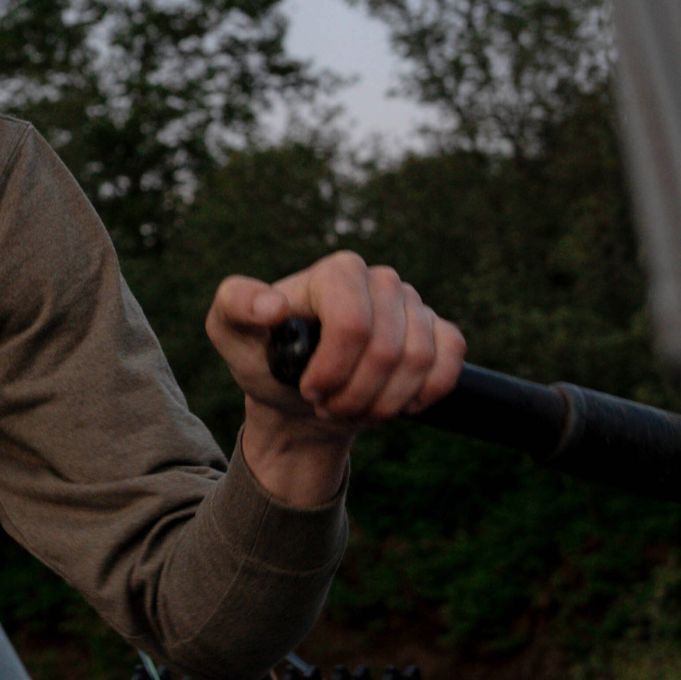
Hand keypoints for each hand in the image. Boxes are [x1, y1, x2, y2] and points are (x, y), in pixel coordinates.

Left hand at [206, 251, 464, 505]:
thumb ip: (236, 306)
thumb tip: (274, 306)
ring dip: (384, 401)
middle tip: (326, 406)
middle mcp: (379, 281)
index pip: (353, 322)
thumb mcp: (229, 331)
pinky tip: (395, 404)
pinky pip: (450, 359)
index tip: (309, 389)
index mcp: (337, 272)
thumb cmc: (264, 357)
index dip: (334, 367)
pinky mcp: (439, 332)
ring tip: (349, 408)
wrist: (299, 395)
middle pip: (388, 348)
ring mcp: (413, 306)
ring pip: (420, 359)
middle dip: (355, 393)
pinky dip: (423, 393)